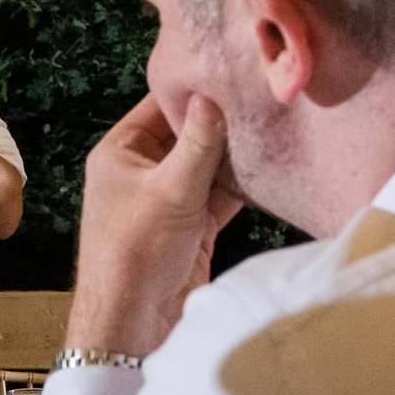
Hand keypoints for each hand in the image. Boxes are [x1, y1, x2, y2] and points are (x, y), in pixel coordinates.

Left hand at [68, 94, 244, 358]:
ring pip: (208, 166)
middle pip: (188, 135)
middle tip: (262, 98)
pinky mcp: (192, 226)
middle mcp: (142, 171)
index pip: (160, 106)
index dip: (194, 89)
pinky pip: (220, 196)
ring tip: (274, 129)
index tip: (230, 71)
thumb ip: (198, 143)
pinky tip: (270, 170)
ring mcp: (168, 199)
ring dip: (236, 156)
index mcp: (120, 152)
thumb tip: (212, 96)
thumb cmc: (134, 253)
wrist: (134, 323)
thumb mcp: (169, 189)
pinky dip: (242, 186)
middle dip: (223, 123)